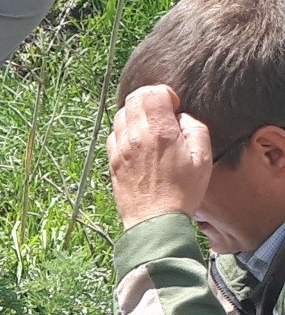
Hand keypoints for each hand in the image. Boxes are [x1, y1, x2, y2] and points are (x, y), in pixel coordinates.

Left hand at [107, 84, 212, 228]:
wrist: (155, 221)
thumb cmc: (182, 192)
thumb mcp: (203, 158)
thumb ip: (195, 129)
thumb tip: (181, 117)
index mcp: (160, 132)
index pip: (152, 93)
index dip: (165, 94)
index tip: (174, 106)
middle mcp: (136, 137)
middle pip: (133, 99)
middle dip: (148, 99)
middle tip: (162, 113)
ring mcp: (120, 150)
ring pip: (120, 115)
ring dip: (135, 114)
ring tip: (150, 128)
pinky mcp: (112, 162)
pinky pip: (113, 135)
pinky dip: (124, 132)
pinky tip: (138, 143)